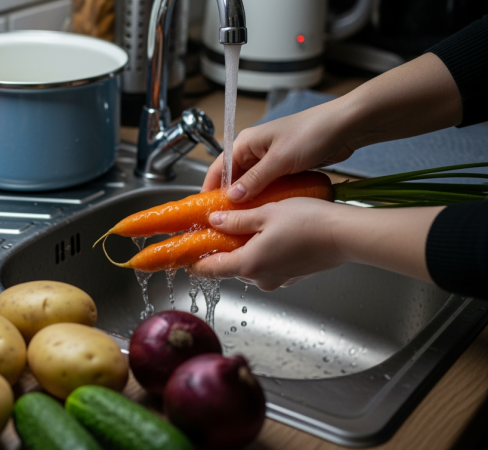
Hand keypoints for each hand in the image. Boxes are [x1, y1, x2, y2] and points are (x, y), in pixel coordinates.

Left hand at [188, 198, 347, 290]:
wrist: (347, 235)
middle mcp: (261, 278)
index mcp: (248, 264)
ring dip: (243, 252)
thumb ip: (235, 220)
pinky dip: (263, 254)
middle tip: (214, 233)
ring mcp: (278, 280)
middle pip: (230, 267)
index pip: (211, 270)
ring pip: (250, 267)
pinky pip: (269, 267)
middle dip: (220, 252)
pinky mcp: (293, 277)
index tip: (184, 258)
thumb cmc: (309, 222)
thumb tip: (213, 221)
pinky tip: (268, 236)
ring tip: (243, 229)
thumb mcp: (265, 213)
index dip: (195, 263)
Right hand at [202, 53, 460, 201]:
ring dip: (249, 200)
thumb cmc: (312, 134)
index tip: (207, 212)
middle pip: (233, 178)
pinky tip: (266, 212)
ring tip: (244, 222)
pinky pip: (268, 184)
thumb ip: (255, 180)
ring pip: (251, 183)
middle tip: (227, 222)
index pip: (218, 168)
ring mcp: (270, 158)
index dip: (210, 190)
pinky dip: (265, 197)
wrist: (346, 126)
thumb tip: (232, 199)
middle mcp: (254, 150)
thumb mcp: (280, 160)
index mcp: (245, 142)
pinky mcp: (285, 165)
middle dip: (230, 199)